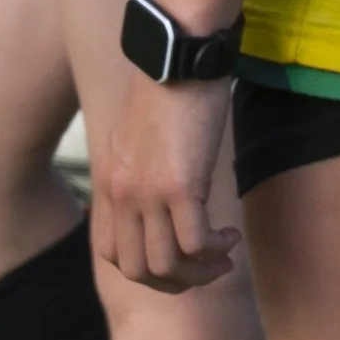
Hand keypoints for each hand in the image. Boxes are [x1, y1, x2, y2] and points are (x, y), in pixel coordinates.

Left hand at [94, 76, 241, 292]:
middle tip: (205, 267)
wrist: (178, 57)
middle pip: (137, 272)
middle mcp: (121, 195)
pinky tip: (230, 235)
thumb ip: (135, 171)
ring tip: (224, 252)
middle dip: (175, 282)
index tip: (176, 258)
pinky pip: (195, 243)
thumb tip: (151, 196)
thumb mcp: (135, 137)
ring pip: (167, 266)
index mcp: (109, 184)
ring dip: (201, 271)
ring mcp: (147, 193)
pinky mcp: (179, 186)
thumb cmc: (166, 91)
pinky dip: (215, 249)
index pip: (111, 254)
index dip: (146, 270)